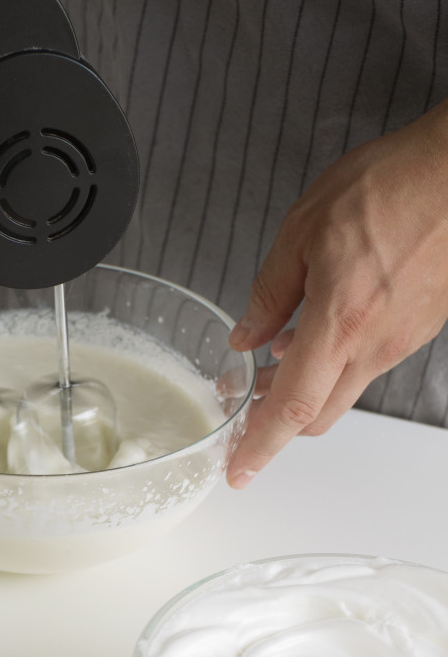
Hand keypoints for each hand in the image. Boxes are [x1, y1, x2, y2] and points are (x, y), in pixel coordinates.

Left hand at [227, 98, 447, 486]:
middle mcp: (375, 345)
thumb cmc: (391, 186)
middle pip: (318, 415)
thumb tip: (247, 337)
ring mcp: (400, 340)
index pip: (293, 408)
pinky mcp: (418, 328)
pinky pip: (366, 363)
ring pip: (342, 390)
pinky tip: (312, 336)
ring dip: (303, 391)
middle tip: (243, 415)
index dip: (260, 445)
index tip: (239, 470)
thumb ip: (270, 292)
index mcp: (340, 323)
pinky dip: (332, 364)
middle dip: (276, 425)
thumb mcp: (304, 230)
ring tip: (269, 370)